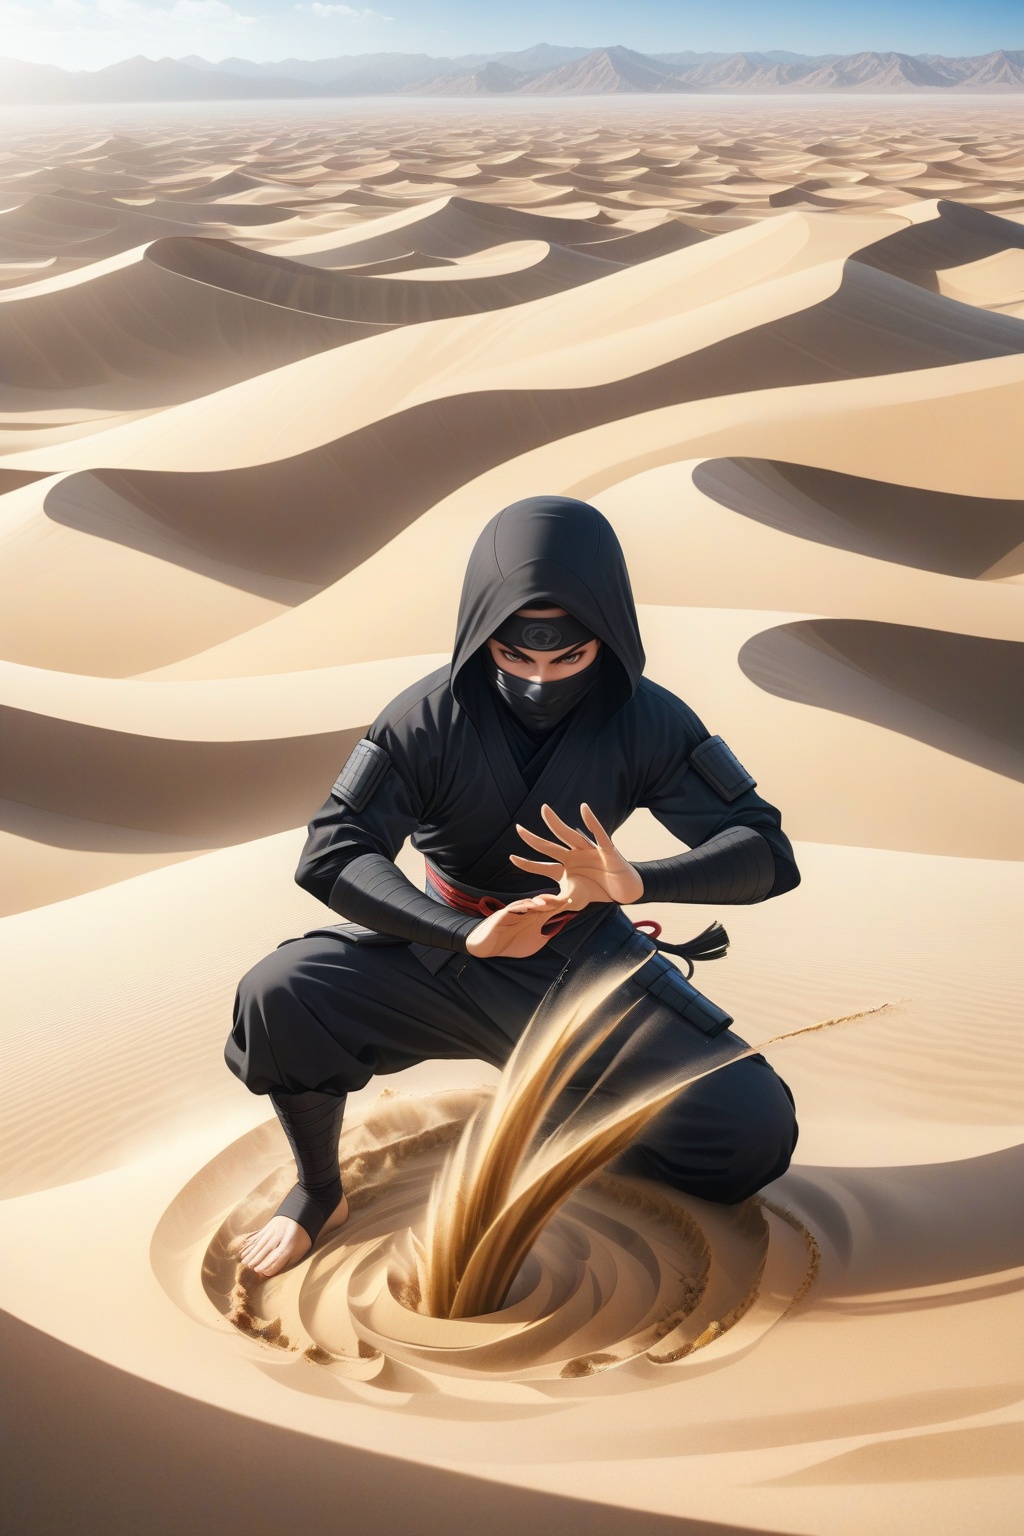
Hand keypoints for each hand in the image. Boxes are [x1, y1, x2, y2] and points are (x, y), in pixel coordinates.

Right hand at [465, 892, 571, 958]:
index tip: (571, 902)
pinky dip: (523, 906)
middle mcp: (524, 912)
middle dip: (553, 901)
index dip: (559, 906)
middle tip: (566, 898)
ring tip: (550, 902)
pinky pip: (514, 908)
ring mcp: (513, 912)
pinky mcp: (502, 914)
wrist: (487, 948)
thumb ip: (545, 934)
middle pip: (540, 904)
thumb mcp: (534, 942)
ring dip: (539, 902)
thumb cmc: (510, 944)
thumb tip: (559, 928)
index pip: (547, 909)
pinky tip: (532, 906)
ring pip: (528, 904)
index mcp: (532, 918)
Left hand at [510, 803, 643, 911]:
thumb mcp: (575, 899)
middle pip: (550, 847)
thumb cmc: (599, 891)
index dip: (527, 863)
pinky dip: (592, 821)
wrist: (624, 892)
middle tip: (518, 829)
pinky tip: (583, 809)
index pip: (542, 866)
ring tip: (544, 811)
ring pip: (569, 835)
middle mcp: (574, 856)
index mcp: (565, 868)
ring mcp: (589, 851)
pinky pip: (599, 834)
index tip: (511, 858)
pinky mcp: (606, 850)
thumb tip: (538, 904)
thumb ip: (558, 902)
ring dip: (556, 823)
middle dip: (534, 839)